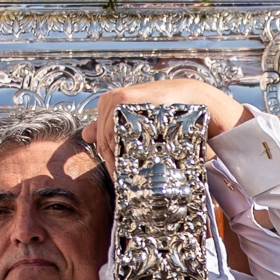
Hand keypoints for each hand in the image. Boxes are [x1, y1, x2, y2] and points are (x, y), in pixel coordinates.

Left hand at [85, 78, 250, 166]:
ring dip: (122, 161)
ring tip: (136, 174)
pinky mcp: (128, 101)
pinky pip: (120, 133)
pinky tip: (141, 159)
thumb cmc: (167, 108)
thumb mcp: (138, 116)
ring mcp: (118, 100)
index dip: (111, 161)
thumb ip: (110, 124)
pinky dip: (128, 150)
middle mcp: (110, 100)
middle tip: (129, 181)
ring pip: (112, 140)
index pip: (102, 141)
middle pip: (105, 143)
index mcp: (108, 103)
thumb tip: (86, 134)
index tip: (122, 177)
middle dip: (116, 164)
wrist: (193, 98)